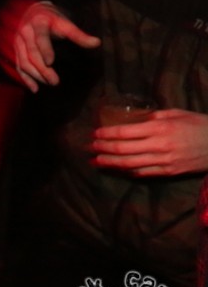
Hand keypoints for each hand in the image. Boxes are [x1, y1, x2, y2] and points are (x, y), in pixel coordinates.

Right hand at [0, 0, 100, 91]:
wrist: (33, 13)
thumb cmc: (52, 20)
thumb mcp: (65, 24)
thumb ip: (79, 35)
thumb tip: (97, 43)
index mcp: (38, 23)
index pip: (40, 38)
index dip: (45, 50)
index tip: (50, 62)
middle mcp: (26, 32)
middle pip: (32, 53)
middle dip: (42, 68)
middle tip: (55, 81)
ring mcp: (19, 42)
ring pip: (24, 61)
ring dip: (35, 75)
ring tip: (49, 83)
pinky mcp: (16, 50)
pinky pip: (19, 66)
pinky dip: (25, 78)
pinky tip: (34, 88)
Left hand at [91, 109, 207, 176]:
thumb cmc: (200, 125)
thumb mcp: (177, 113)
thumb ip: (154, 116)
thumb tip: (134, 118)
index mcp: (160, 128)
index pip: (125, 132)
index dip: (107, 134)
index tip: (95, 133)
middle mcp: (159, 145)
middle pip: (123, 150)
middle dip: (103, 149)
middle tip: (89, 147)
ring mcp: (164, 161)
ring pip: (129, 164)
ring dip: (110, 163)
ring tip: (96, 161)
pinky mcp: (169, 172)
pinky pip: (143, 173)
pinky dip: (127, 171)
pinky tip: (117, 168)